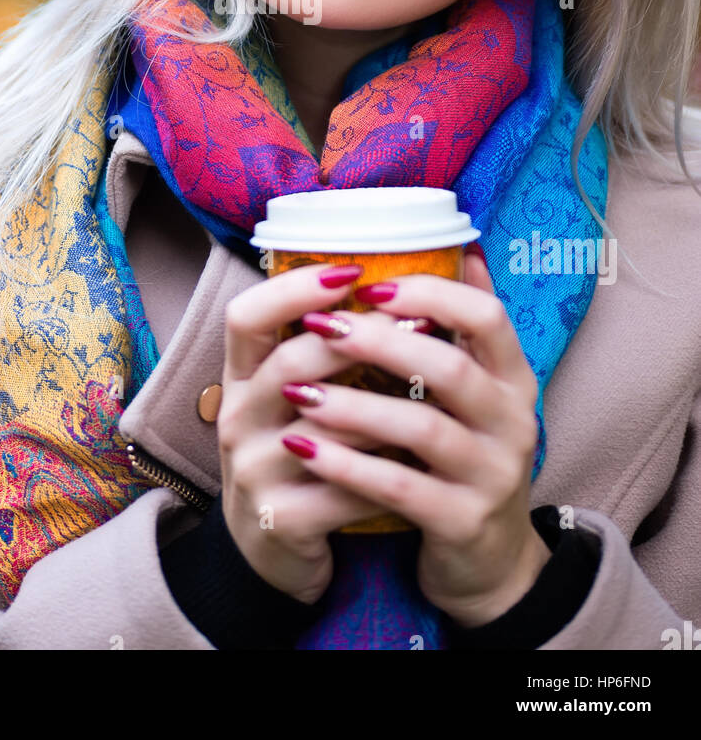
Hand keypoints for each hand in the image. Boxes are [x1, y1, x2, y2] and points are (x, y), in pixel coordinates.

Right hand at [218, 260, 409, 605]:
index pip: (245, 316)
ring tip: (435, 386)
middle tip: (417, 320)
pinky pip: (343, 489)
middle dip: (358, 338)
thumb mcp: (291, 399)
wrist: (270, 553)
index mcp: (241, 379)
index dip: (292, 288)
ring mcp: (254, 472)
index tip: (351, 270)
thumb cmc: (296, 456)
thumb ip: (323, 346)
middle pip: (290, 363)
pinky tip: (422, 459)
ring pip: (325, 428)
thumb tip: (386, 276)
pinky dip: (387, 472)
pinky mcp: (281, 521)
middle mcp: (237, 418)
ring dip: (384, 407)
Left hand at [277, 248, 552, 626]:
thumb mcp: (478, 394)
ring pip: (423, 430)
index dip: (432, 294)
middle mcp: (514, 422)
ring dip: (354, 406)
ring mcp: (492, 475)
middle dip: (380, 342)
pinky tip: (306, 449)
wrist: (489, 564)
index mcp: (513, 379)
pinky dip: (349, 467)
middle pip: (451, 369)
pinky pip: (400, 489)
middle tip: (319, 326)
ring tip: (296, 392)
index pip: (488, 317)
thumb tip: (462, 247)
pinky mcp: (463, 523)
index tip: (373, 285)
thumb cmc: (466, 457)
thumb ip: (465, 328)